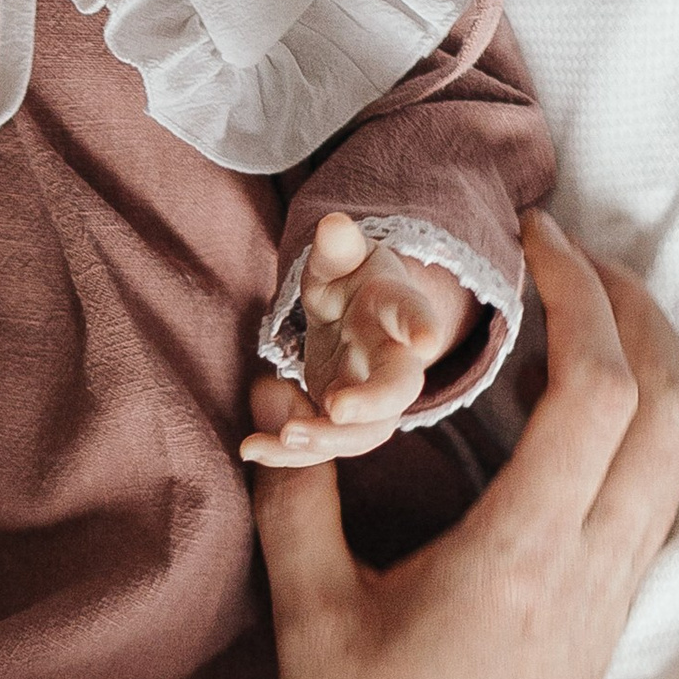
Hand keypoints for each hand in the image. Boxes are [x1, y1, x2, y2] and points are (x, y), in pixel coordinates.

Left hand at [240, 214, 479, 465]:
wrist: (353, 314)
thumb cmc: (350, 279)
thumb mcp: (341, 258)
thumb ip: (337, 249)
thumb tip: (333, 226)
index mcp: (396, 309)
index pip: (414, 314)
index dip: (421, 323)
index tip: (426, 338)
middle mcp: (393, 359)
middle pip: (399, 388)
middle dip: (373, 402)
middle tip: (338, 409)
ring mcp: (370, 396)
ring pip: (365, 431)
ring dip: (326, 440)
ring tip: (282, 437)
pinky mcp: (340, 420)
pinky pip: (323, 444)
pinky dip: (288, 453)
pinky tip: (252, 447)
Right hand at [248, 213, 678, 678]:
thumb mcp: (311, 623)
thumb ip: (298, 501)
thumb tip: (275, 399)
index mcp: (525, 553)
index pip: (599, 388)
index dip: (581, 294)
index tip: (534, 241)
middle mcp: (594, 563)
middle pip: (672, 401)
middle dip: (636, 308)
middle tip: (572, 259)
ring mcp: (615, 593)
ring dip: (650, 363)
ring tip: (585, 317)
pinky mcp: (611, 620)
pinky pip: (660, 491)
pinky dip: (642, 424)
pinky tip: (585, 416)